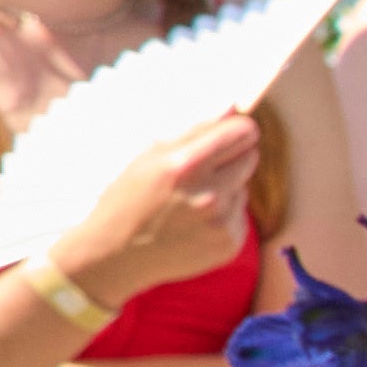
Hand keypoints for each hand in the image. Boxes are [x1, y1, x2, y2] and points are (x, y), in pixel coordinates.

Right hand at [57, 107, 270, 302]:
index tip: (229, 133)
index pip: (242, 132)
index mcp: (184, 165)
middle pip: (250, 156)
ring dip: (225, 188)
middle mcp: (207, 194)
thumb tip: (232, 109)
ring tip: (189, 202)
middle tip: (202, 169)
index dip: (236, 129)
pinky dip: (223, 215)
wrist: (115, 257)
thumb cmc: (126, 200)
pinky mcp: (229, 245)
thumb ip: (194, 131)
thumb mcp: (149, 157)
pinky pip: (240, 215)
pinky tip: (193, 223)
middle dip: (231, 157)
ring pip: (243, 187)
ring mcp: (220, 223)